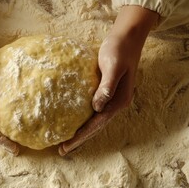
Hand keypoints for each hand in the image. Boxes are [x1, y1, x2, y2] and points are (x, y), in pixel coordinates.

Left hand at [59, 6, 158, 155]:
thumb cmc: (119, 49)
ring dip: (81, 130)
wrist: (127, 37)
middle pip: (96, 126)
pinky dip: (82, 116)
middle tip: (61, 150)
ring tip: (65, 140)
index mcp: (119, 101)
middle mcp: (116, 103)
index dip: (81, 136)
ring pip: (94, 119)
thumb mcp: (113, 66)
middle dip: (79, 138)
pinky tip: (72, 118)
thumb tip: (97, 108)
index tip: (66, 146)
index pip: (97, 124)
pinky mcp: (105, 90)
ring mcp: (111, 98)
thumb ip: (107, 87)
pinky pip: (92, 108)